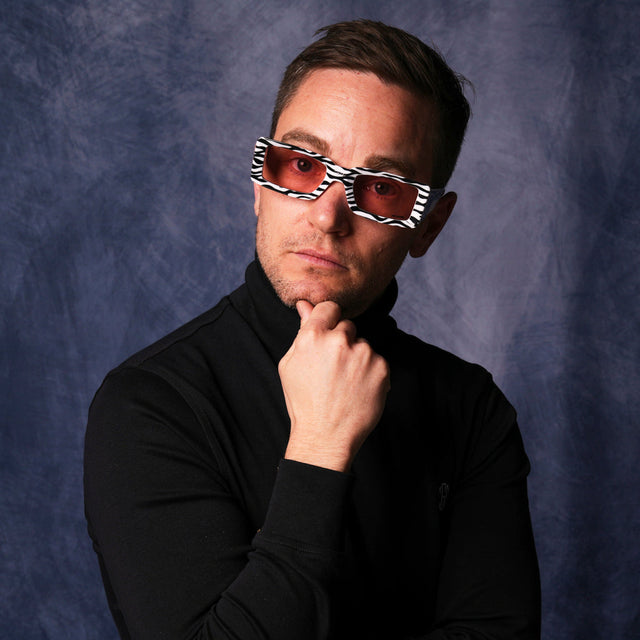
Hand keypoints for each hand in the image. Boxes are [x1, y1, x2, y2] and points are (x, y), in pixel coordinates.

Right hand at [278, 300, 389, 471]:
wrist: (325, 437)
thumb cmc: (304, 402)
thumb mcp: (291, 364)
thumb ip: (302, 330)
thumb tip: (305, 304)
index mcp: (313, 336)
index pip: (329, 307)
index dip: (329, 321)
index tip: (328, 336)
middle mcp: (339, 340)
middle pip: (347, 326)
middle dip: (342, 342)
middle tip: (333, 370)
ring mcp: (363, 354)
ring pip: (363, 345)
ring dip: (357, 359)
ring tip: (345, 385)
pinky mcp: (382, 368)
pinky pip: (377, 361)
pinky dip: (371, 373)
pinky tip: (357, 391)